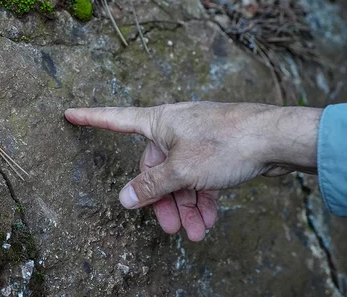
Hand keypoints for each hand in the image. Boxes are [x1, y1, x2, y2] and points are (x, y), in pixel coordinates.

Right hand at [65, 102, 321, 240]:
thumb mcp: (183, 170)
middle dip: (162, 201)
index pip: (115, 119)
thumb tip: (124, 198)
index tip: (69, 113)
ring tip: (196, 233)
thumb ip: (151, 186)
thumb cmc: (227, 143)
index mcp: (160, 122)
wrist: (277, 138)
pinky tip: (209, 221)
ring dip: (186, 206)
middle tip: (170, 229)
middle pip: (154, 167)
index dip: (90, 118)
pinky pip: (200, 177)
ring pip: (180, 177)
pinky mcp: (217, 150)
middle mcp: (175, 127)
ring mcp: (197, 138)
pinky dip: (202, 199)